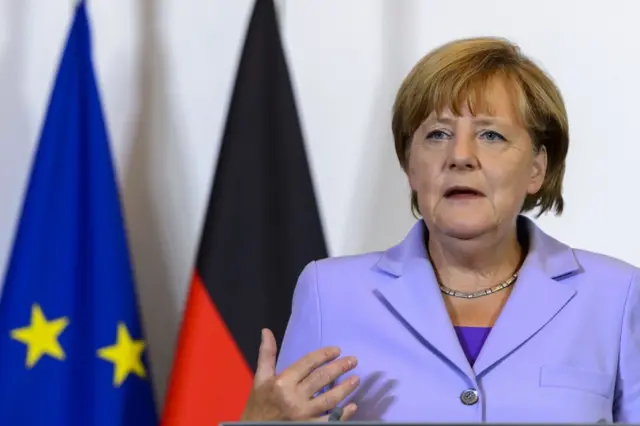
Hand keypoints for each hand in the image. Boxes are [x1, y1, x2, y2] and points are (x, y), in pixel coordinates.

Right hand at [240, 329, 359, 421]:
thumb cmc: (258, 404)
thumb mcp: (260, 379)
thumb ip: (267, 354)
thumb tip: (266, 331)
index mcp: (283, 383)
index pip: (308, 364)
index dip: (324, 355)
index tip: (337, 350)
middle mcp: (294, 398)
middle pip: (322, 379)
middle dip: (339, 368)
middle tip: (353, 361)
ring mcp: (303, 415)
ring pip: (329, 399)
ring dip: (345, 388)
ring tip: (356, 379)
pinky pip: (330, 421)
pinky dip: (343, 414)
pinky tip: (353, 406)